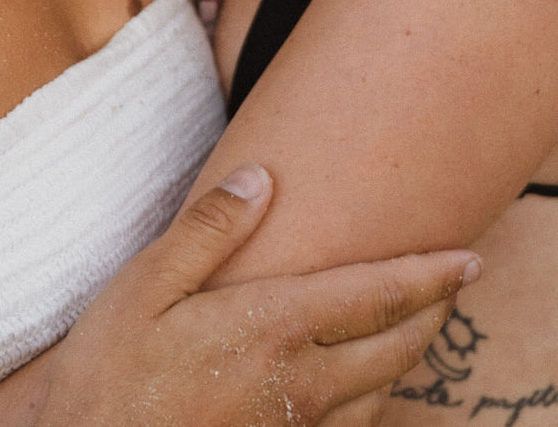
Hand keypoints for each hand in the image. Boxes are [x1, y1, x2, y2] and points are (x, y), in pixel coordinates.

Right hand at [34, 164, 478, 426]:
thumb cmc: (110, 373)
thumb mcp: (145, 285)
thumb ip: (208, 230)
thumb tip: (262, 179)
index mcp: (272, 328)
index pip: (374, 296)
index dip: (427, 277)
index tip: (466, 258)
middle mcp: (299, 382)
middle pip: (395, 347)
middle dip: (432, 312)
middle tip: (453, 281)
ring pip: (381, 393)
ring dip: (408, 355)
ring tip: (416, 325)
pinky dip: (375, 398)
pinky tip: (361, 386)